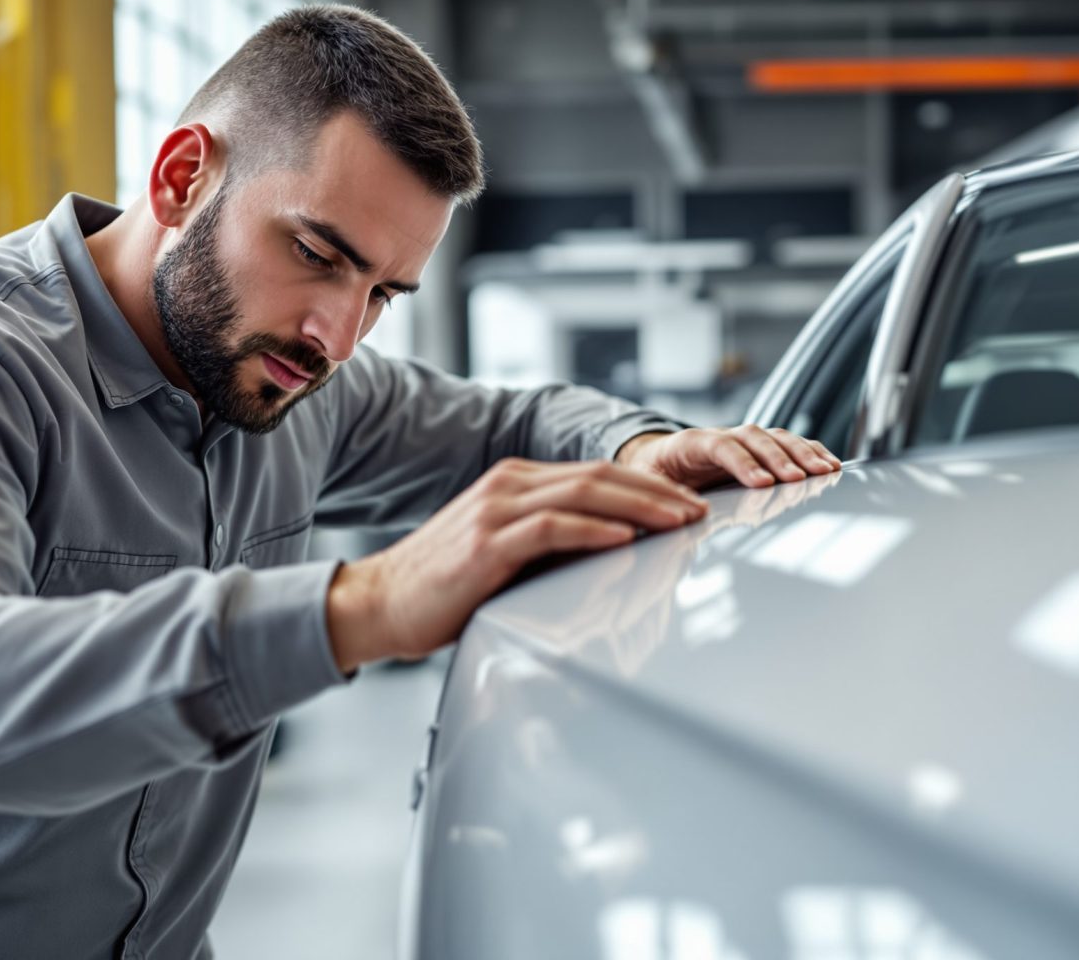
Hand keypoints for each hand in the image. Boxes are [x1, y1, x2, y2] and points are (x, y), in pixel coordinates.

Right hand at [323, 458, 708, 669]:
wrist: (379, 604)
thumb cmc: (445, 588)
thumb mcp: (506, 553)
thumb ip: (551, 544)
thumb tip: (615, 552)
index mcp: (515, 482)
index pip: (596, 473)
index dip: (648, 486)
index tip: (688, 506)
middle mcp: (507, 485)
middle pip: (599, 475)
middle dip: (657, 492)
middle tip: (700, 511)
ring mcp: (495, 510)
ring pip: (583, 493)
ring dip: (640, 506)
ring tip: (678, 522)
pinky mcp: (486, 544)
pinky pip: (551, 528)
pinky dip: (594, 530)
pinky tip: (625, 538)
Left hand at [614, 425, 841, 489]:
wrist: (657, 459)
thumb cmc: (653, 476)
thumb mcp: (648, 487)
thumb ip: (663, 496)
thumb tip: (682, 512)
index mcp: (690, 444)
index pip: (720, 446)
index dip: (742, 463)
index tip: (762, 483)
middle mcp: (721, 436)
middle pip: (755, 438)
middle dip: (779, 458)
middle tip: (799, 479)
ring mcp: (742, 440)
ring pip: (776, 438)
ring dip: (802, 454)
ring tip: (825, 472)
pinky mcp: (758, 449)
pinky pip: (788, 445)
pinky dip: (811, 453)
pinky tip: (831, 465)